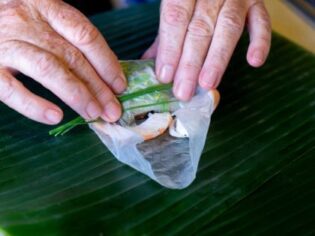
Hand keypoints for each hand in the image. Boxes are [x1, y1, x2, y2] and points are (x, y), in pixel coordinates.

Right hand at [0, 0, 126, 124]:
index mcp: (47, 8)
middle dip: (97, 86)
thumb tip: (105, 75)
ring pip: (48, 68)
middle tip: (112, 110)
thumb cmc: (17, 25)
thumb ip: (69, 40)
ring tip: (93, 115)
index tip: (120, 86)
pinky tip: (55, 116)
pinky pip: (11, 88)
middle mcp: (27, 21)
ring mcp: (5, 43)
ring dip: (76, 95)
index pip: (85, 35)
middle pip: (71, 56)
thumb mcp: (43, 21)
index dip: (107, 62)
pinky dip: (34, 104)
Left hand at [143, 0, 270, 100]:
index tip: (165, 76)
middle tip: (183, 91)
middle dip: (190, 63)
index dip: (170, 49)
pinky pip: (262, 21)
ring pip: (229, 27)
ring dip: (217, 59)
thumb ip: (164, 36)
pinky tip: (254, 61)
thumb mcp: (174, 8)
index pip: (175, 18)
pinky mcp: (256, 2)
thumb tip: (150, 66)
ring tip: (207, 84)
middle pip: (200, 28)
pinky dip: (260, 41)